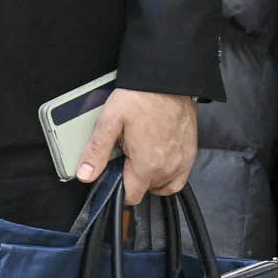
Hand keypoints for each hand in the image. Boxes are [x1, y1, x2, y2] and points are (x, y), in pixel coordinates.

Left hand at [78, 89, 197, 203]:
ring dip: (150, 179)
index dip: (118, 188)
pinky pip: (180, 178)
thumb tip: (86, 174)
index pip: (131, 195)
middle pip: (146, 190)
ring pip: (163, 186)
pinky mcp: (191, 153)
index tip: (113, 175)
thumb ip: (97, 151)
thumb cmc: (140, 97)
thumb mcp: (110, 121)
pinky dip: (169, 176)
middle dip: (133, 179)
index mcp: (147, 164)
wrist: (167, 82)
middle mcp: (168, 167)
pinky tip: (158, 162)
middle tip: (125, 157)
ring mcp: (182, 161)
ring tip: (140, 159)